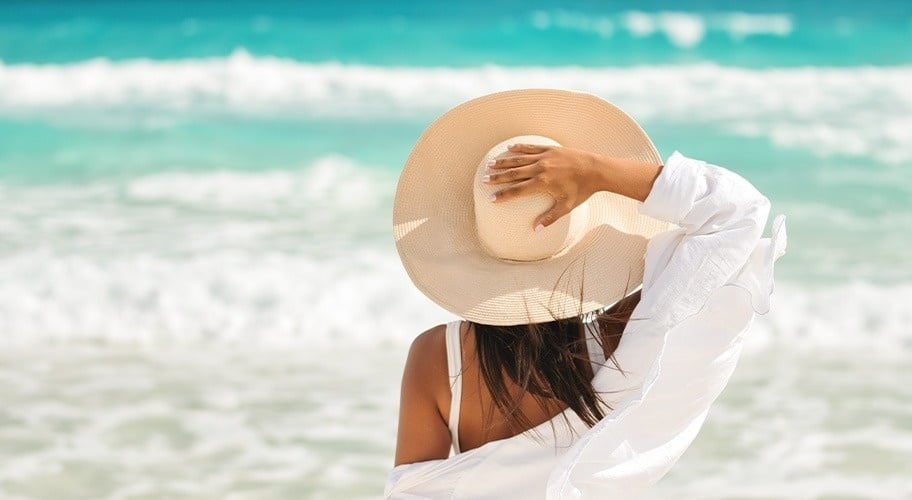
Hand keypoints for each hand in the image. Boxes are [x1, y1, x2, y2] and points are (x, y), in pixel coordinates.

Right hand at [484, 143, 600, 228]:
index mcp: (542, 184)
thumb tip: (535, 229)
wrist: (596, 169)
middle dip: (497, 177)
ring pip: (519, 159)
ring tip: (490, 164)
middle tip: (484, 179)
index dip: (503, 195)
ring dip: (504, 162)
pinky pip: (531, 148)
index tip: (491, 199)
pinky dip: (519, 148)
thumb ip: (549, 218)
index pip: (517, 191)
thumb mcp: (566, 206)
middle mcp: (540, 169)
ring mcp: (545, 157)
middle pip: (513, 173)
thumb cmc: (582, 190)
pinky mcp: (550, 149)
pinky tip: (509, 148)